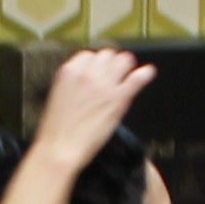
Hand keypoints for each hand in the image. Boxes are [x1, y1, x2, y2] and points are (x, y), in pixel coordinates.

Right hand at [32, 48, 155, 167]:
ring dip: (126, 66)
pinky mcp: (119, 98)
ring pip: (123, 60)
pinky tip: (147, 73)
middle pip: (107, 54)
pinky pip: (137, 78)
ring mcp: (104, 85)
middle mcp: (88, 73)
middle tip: (113, 73)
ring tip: (128, 73)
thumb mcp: (59, 96)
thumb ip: (73, 82)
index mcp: (69, 71)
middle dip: (110, 63)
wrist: (60, 148)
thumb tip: (84, 80)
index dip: (95, 63)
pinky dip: (145, 74)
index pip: (89, 55)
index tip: (98, 70)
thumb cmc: (57, 130)